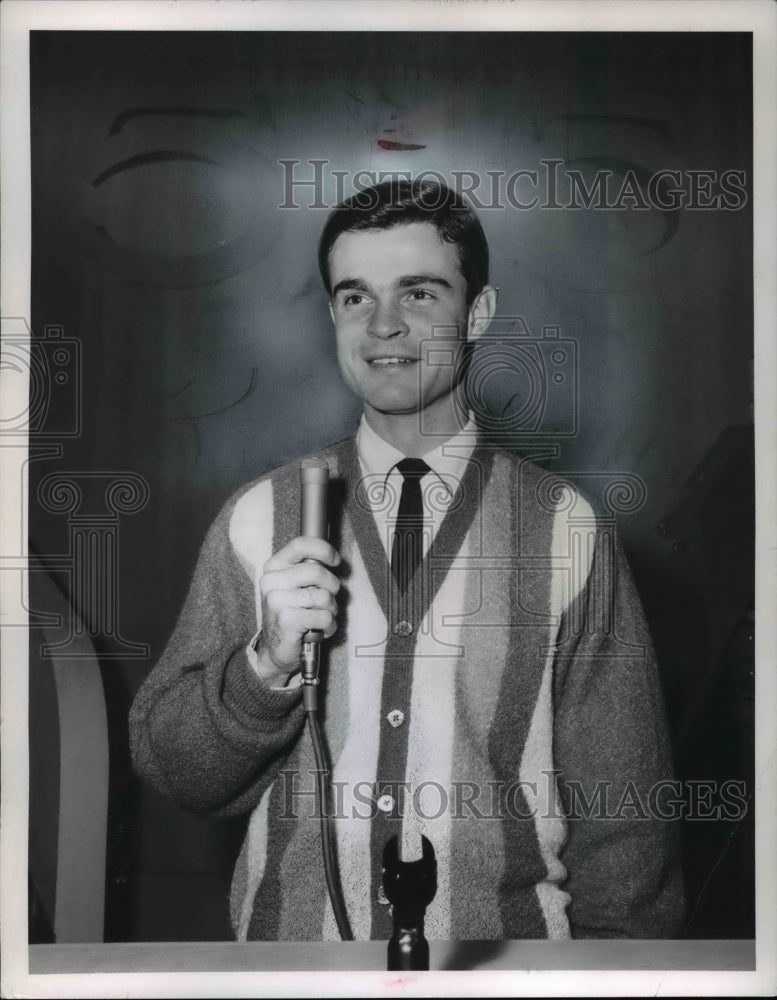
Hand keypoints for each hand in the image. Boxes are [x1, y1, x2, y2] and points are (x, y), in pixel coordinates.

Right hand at [254, 536, 340, 684]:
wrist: (275, 649)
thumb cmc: (291, 614)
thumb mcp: (293, 586)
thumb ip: (308, 570)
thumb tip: (333, 560)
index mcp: (273, 568)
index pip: (300, 545)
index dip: (324, 550)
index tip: (336, 561)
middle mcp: (271, 581)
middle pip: (317, 572)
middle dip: (333, 587)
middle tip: (329, 599)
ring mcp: (277, 601)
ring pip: (324, 596)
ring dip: (331, 610)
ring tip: (323, 617)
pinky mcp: (287, 620)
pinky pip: (324, 616)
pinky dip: (329, 626)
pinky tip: (320, 630)